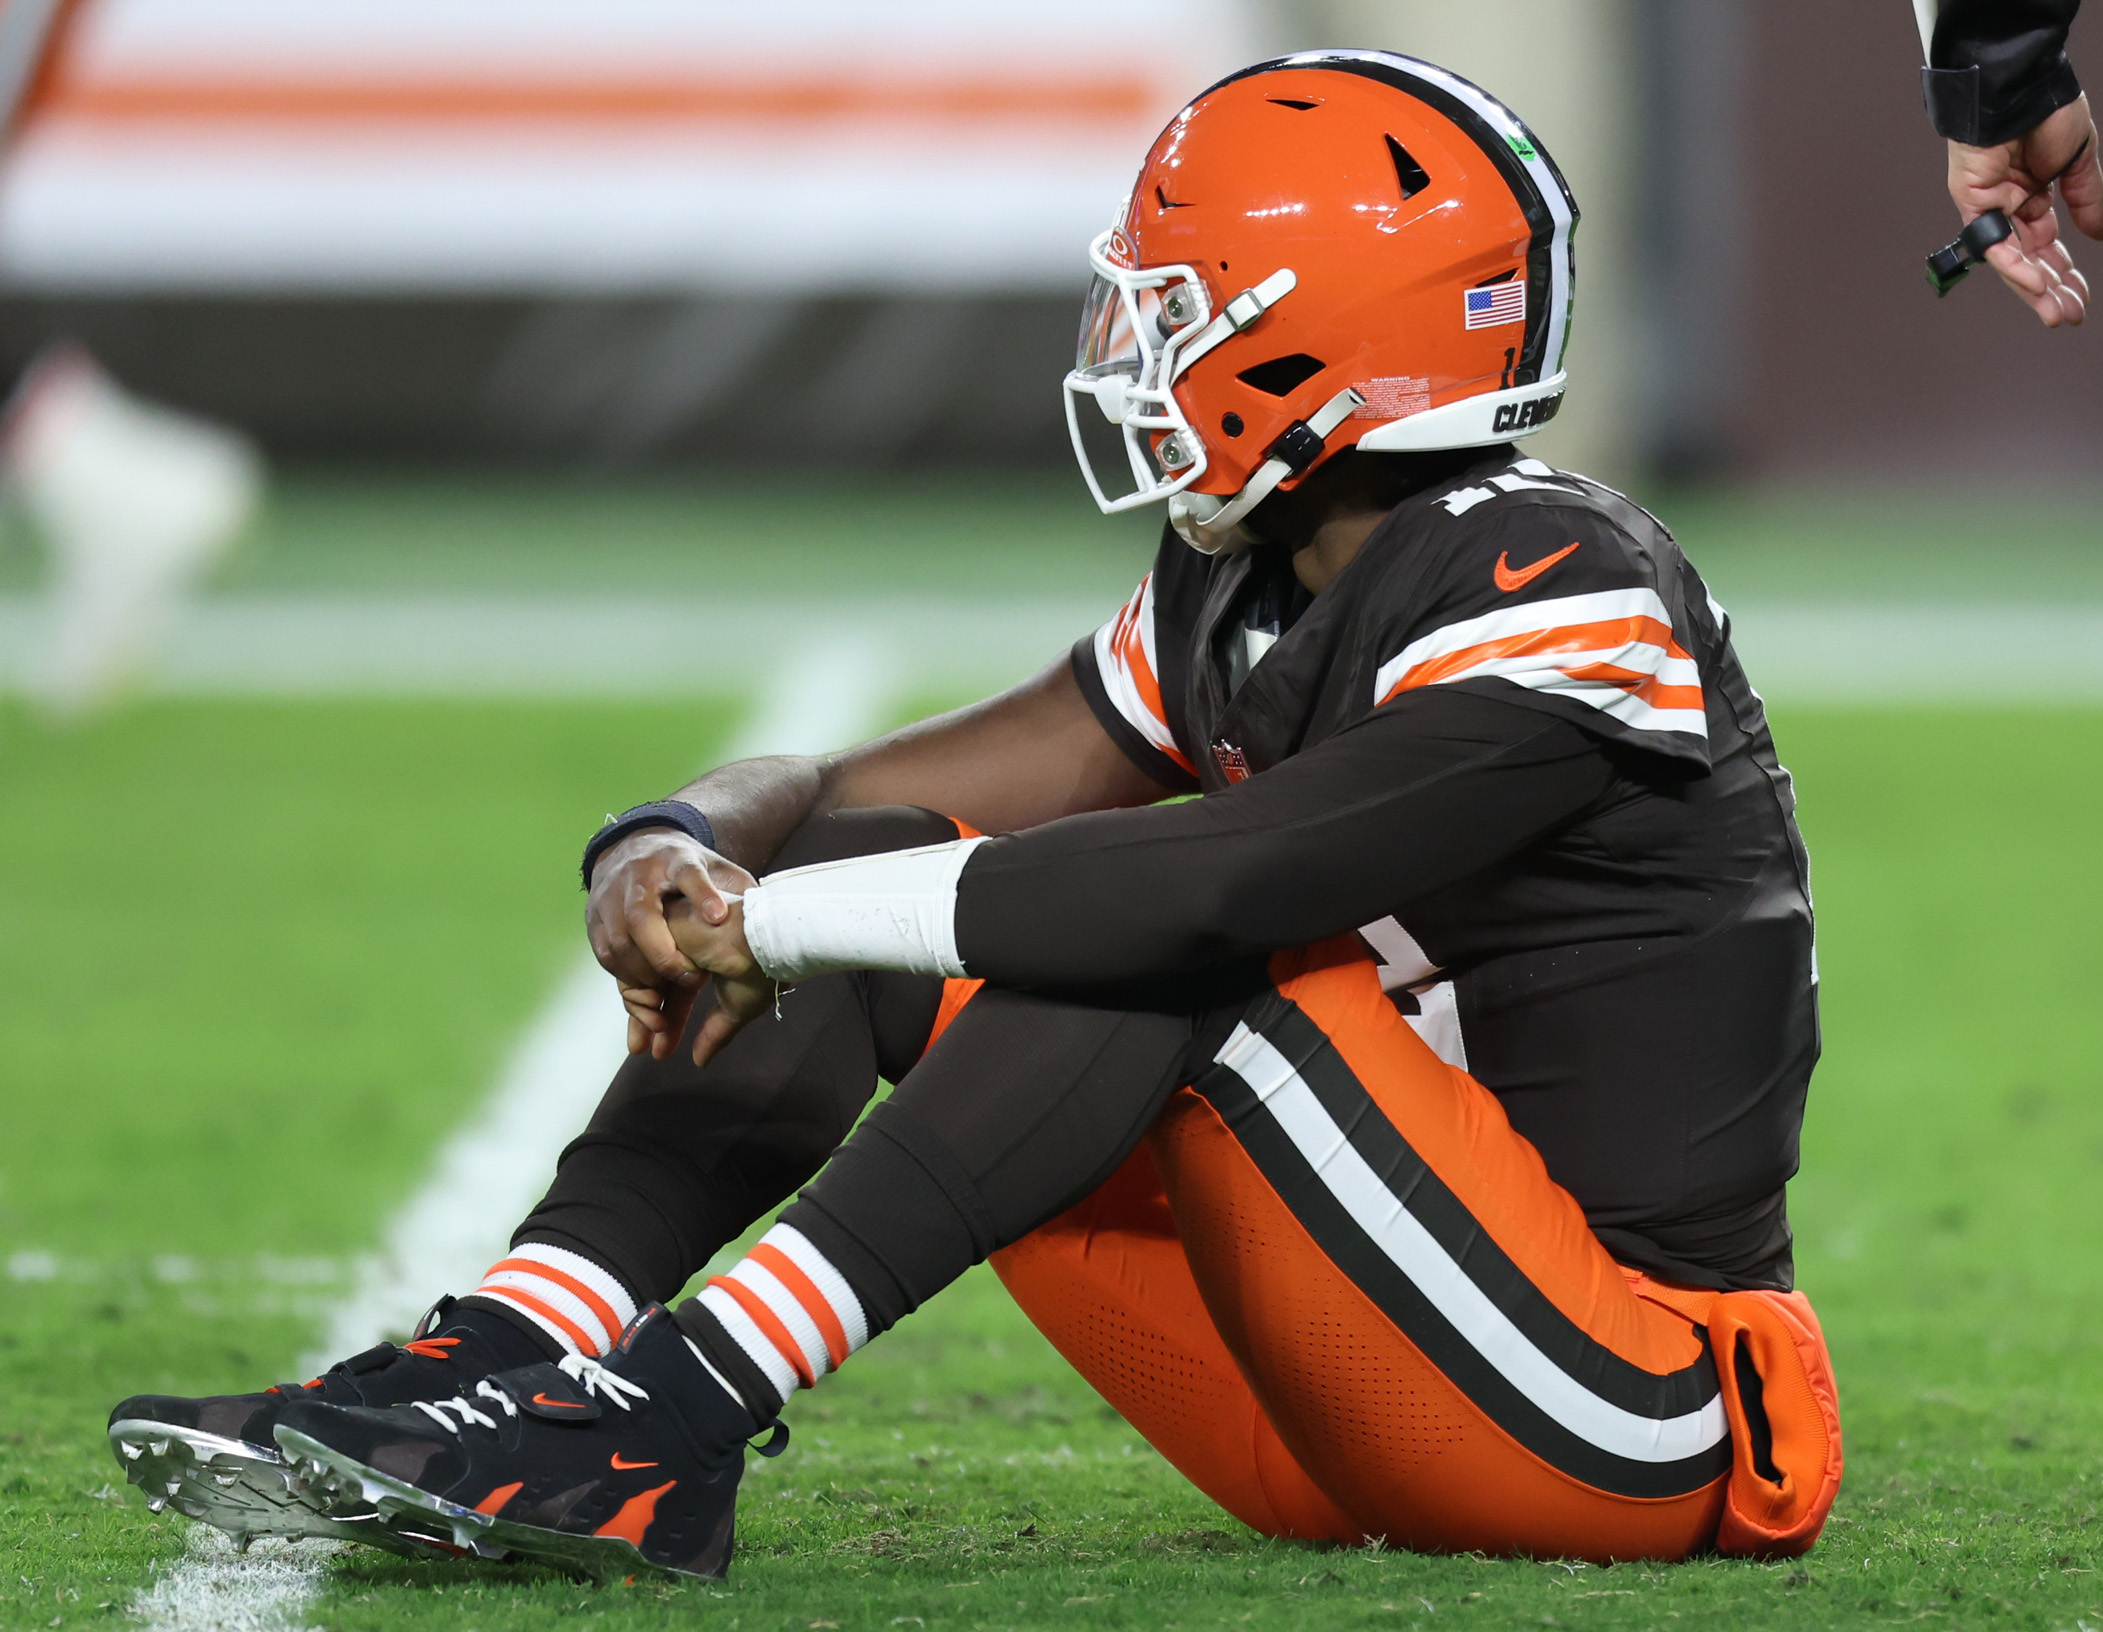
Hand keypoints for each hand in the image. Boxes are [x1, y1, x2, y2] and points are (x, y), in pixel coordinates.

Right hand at [586, 827, 758, 1059]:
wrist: (635, 847)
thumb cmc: (687, 868)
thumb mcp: (717, 869)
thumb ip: (738, 891)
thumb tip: (765, 916)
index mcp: (675, 859)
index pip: (689, 874)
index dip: (702, 895)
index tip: (719, 916)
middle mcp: (637, 876)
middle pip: (641, 916)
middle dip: (662, 954)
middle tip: (689, 980)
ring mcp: (611, 897)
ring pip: (618, 942)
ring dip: (642, 976)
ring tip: (667, 997)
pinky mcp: (594, 919)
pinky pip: (606, 955)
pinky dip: (626, 979)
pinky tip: (646, 993)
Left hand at [616, 886, 775, 1065]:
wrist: (764, 942)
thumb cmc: (761, 969)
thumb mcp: (736, 1007)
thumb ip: (715, 1032)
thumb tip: (701, 1062)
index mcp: (704, 958)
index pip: (676, 994)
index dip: (668, 1023)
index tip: (659, 1052)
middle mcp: (682, 945)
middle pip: (653, 986)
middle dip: (644, 1020)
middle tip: (640, 1050)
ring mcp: (668, 935)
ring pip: (639, 977)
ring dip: (641, 1009)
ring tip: (656, 1029)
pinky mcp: (655, 929)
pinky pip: (632, 965)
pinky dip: (636, 991)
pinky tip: (654, 1007)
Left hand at [1946, 95, 2102, 326]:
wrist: (2025, 85)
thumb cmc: (2047, 111)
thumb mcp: (2078, 162)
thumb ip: (2088, 199)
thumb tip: (2100, 234)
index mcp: (2032, 196)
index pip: (2047, 247)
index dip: (2063, 274)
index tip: (2078, 300)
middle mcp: (2008, 206)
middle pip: (2027, 260)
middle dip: (2049, 290)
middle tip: (2066, 316)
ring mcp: (1988, 205)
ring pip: (2008, 259)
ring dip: (2033, 288)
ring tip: (2054, 312)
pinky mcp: (1971, 200)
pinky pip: (1992, 242)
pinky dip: (2013, 264)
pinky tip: (2035, 283)